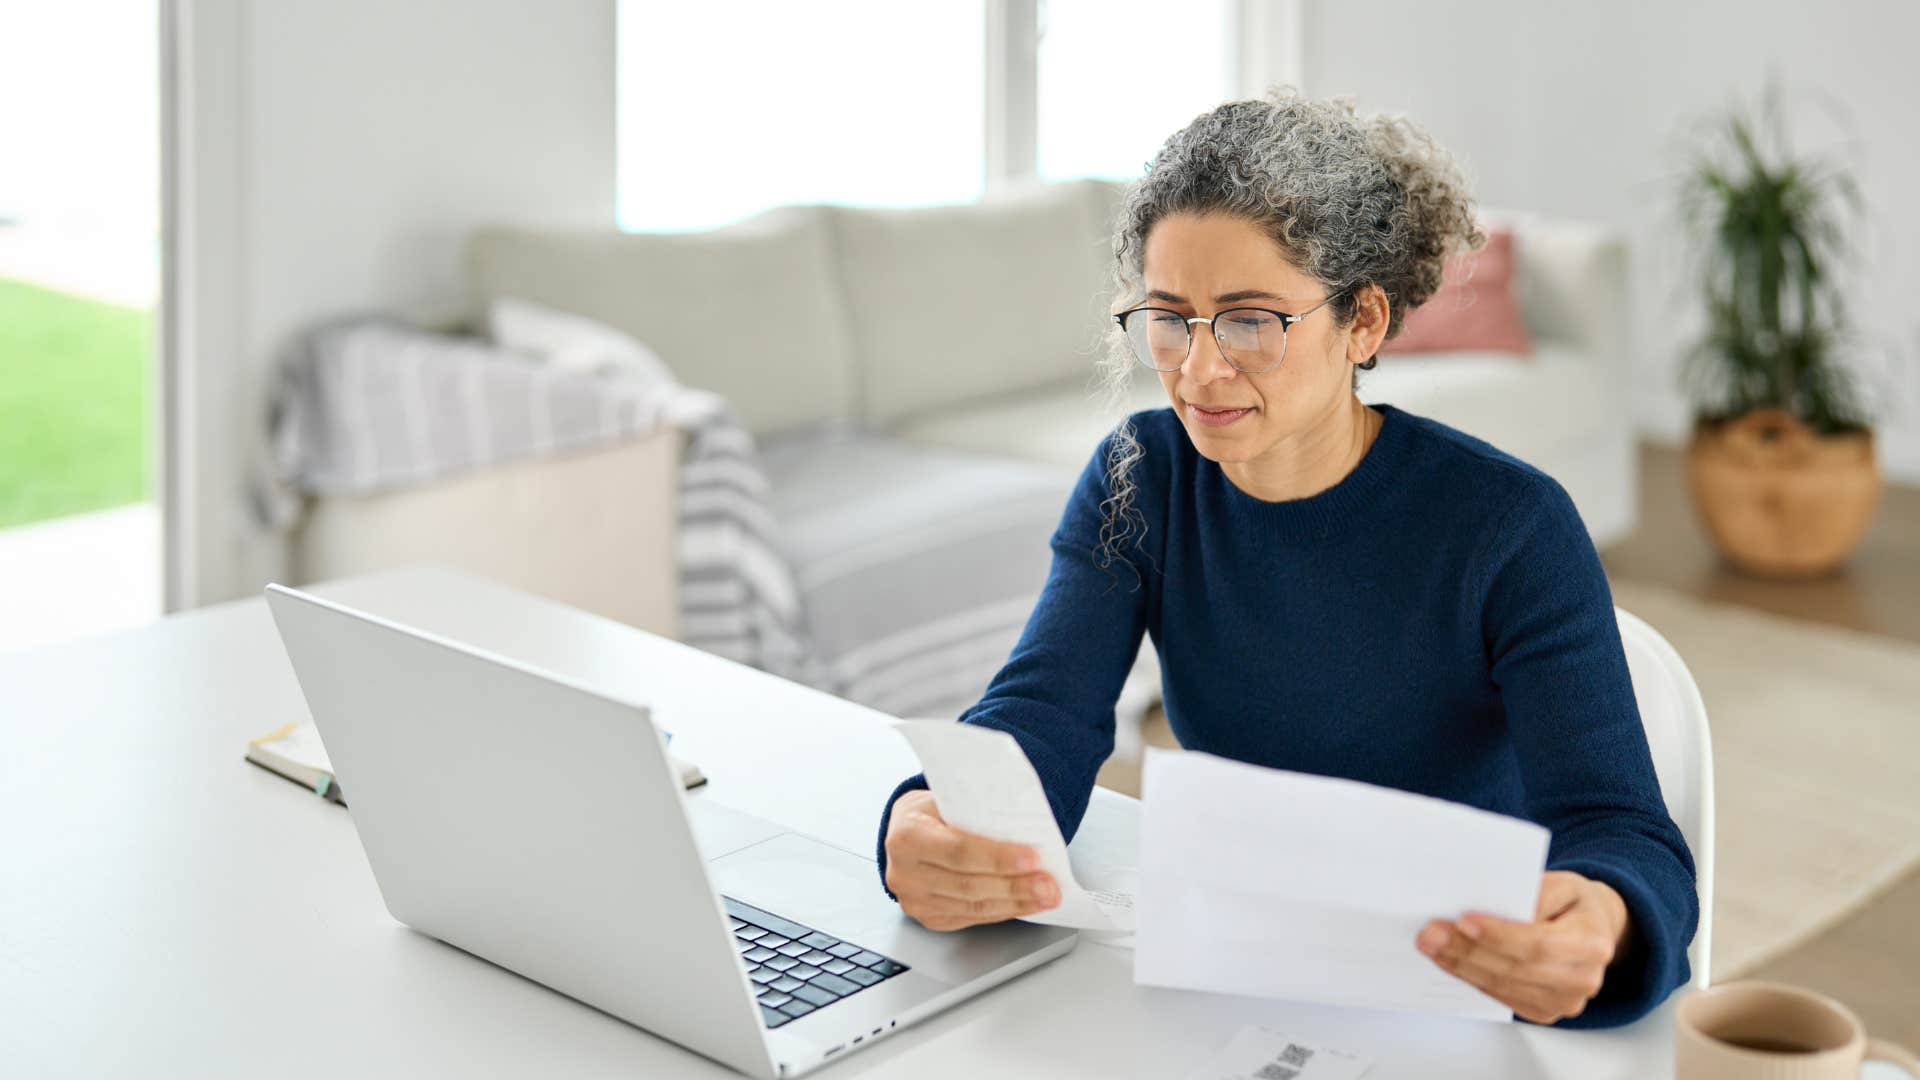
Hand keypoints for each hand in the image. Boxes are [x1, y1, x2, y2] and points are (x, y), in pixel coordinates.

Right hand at [882, 789, 1061, 930]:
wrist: (903, 830)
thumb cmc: (930, 812)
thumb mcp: (947, 799)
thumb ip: (977, 813)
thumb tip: (1026, 825)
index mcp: (907, 836)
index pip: (959, 851)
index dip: (998, 858)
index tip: (1033, 858)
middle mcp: (904, 873)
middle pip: (969, 885)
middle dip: (1015, 886)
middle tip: (1049, 884)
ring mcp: (914, 900)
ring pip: (973, 907)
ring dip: (1015, 903)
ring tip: (1046, 896)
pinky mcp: (927, 918)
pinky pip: (971, 918)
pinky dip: (1002, 911)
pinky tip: (1024, 904)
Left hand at [1416, 869, 1631, 1023]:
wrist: (1593, 929)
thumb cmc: (1573, 903)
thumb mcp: (1563, 883)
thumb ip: (1536, 893)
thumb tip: (1495, 905)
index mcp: (1592, 943)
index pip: (1540, 944)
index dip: (1500, 936)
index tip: (1463, 921)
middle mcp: (1583, 979)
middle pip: (1516, 969)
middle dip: (1468, 951)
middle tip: (1431, 933)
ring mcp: (1563, 1001)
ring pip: (1503, 986)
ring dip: (1461, 966)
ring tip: (1431, 945)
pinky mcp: (1543, 1012)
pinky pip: (1501, 997)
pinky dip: (1471, 977)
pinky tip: (1448, 960)